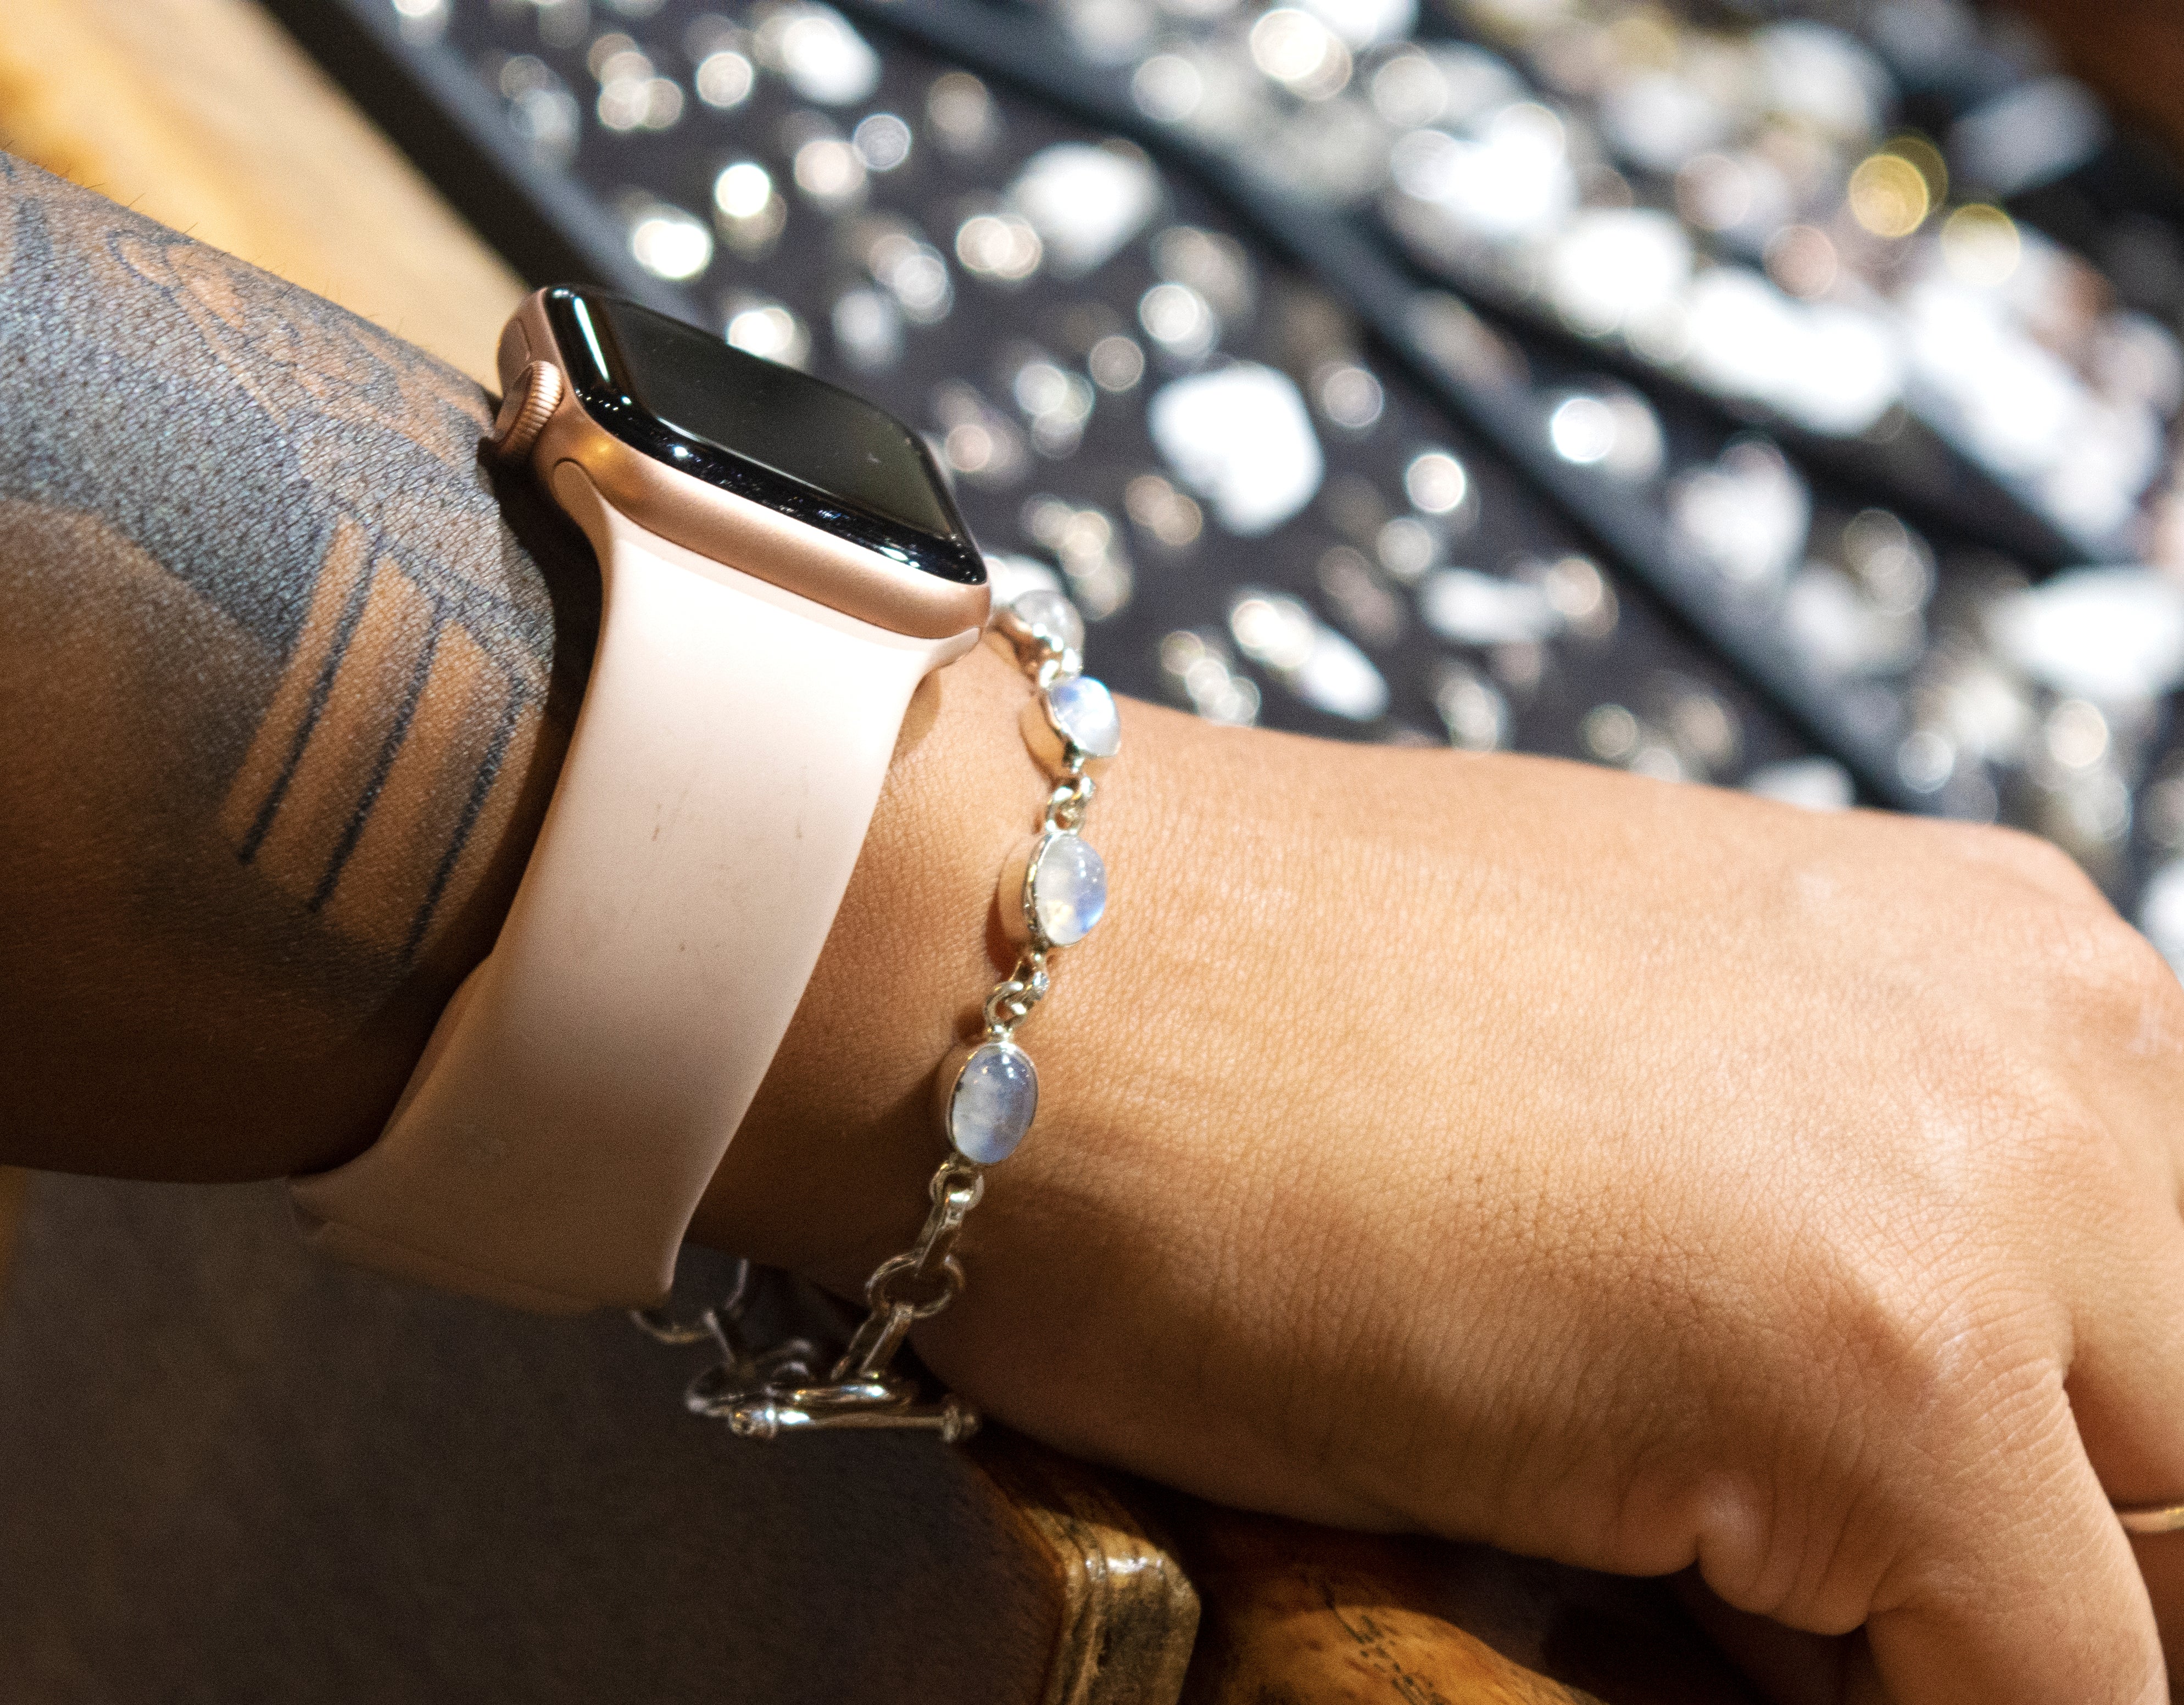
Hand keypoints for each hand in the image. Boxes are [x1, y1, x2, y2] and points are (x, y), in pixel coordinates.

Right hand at [711, 638, 2183, 1704]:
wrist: (1015, 961)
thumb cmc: (1247, 1023)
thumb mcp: (1638, 1099)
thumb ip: (1833, 1229)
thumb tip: (1909, 1502)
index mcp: (2004, 965)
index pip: (2183, 1345)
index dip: (2083, 1532)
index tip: (1929, 1609)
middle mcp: (2046, 1037)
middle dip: (2042, 1594)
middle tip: (1798, 1618)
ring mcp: (1984, 1188)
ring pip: (2144, 1592)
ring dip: (1952, 1646)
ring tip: (1697, 1600)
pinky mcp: (1878, 1360)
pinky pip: (2040, 1693)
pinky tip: (1614, 1611)